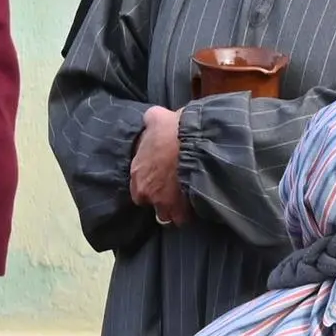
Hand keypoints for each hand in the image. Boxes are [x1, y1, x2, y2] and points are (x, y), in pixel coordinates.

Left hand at [129, 104, 188, 225]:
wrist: (196, 141)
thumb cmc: (173, 128)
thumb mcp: (155, 117)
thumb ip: (150, 123)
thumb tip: (151, 120)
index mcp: (137, 173)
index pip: (138, 191)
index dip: (151, 188)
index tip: (161, 182)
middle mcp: (147, 192)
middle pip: (153, 207)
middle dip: (163, 202)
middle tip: (175, 191)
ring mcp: (165, 203)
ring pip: (169, 216)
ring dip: (177, 210)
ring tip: (188, 200)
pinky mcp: (183, 209)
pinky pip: (186, 218)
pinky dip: (191, 213)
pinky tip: (198, 203)